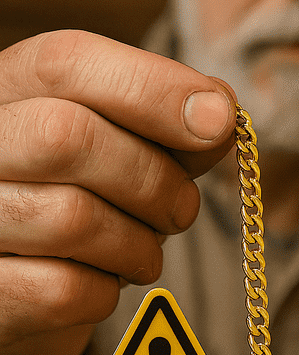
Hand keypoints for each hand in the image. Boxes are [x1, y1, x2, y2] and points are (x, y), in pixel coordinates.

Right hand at [0, 30, 237, 354]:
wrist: (17, 289)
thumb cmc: (78, 203)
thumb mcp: (123, 151)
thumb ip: (169, 129)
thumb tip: (218, 113)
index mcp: (7, 92)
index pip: (67, 63)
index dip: (155, 88)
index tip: (221, 121)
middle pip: (68, 136)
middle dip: (154, 179)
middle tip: (182, 210)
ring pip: (73, 218)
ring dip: (139, 245)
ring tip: (140, 251)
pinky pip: (65, 289)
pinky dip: (106, 292)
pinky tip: (100, 282)